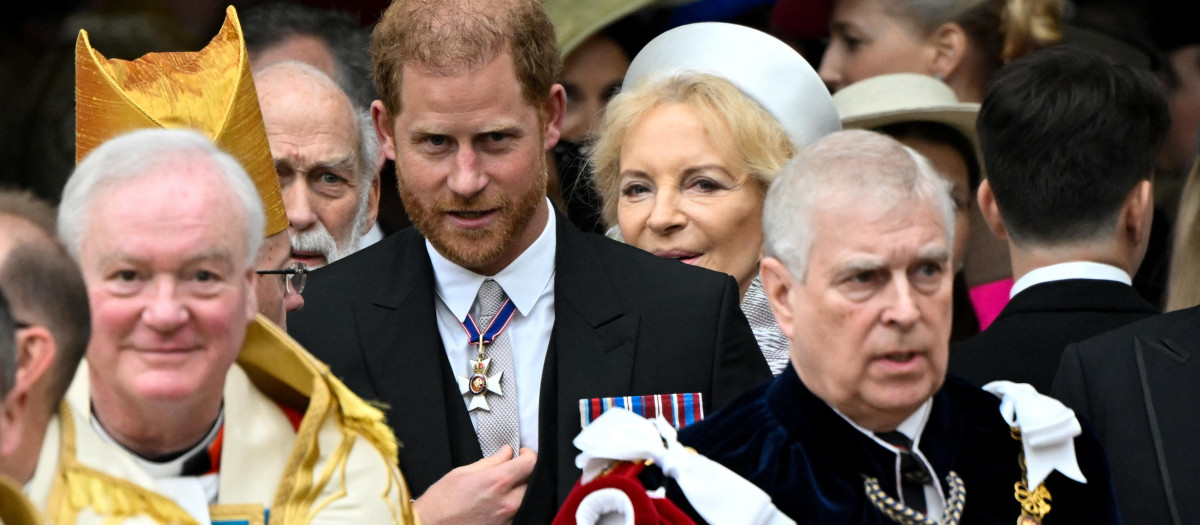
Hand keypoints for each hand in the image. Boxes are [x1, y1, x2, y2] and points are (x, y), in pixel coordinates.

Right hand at [412, 445, 536, 524]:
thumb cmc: (441, 502)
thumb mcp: (463, 472)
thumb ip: (491, 461)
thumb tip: (506, 452)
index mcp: (498, 482)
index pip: (531, 463)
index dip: (528, 455)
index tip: (521, 454)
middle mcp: (507, 502)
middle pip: (532, 481)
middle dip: (523, 473)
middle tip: (510, 470)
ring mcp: (507, 518)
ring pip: (525, 498)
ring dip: (518, 489)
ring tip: (499, 488)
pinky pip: (517, 512)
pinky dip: (511, 504)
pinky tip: (494, 502)